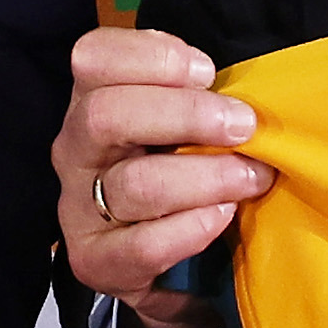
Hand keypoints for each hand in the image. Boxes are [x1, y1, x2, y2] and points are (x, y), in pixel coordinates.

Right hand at [58, 26, 267, 327]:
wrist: (175, 271)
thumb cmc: (186, 174)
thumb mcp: (188, 125)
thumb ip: (200, 97)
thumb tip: (247, 87)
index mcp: (94, 101)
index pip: (93, 57)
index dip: (151, 56)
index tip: (208, 72)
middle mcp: (76, 150)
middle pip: (104, 115)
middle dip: (185, 115)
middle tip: (243, 125)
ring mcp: (77, 208)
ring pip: (133, 184)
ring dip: (206, 177)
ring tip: (251, 178)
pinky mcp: (94, 262)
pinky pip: (143, 245)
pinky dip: (192, 229)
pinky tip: (222, 218)